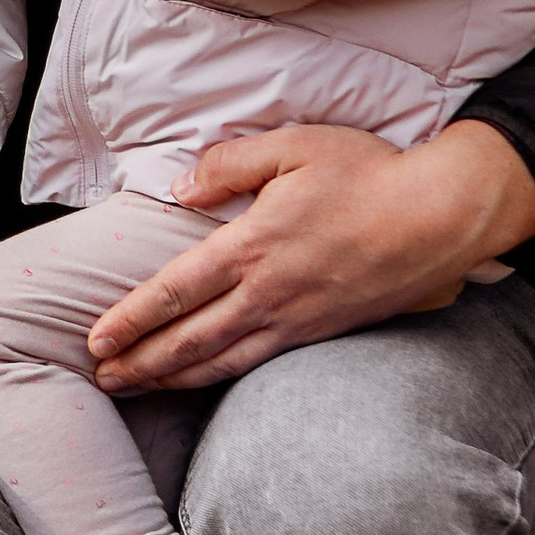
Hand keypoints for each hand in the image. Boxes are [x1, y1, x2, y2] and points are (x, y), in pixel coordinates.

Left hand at [86, 117, 534, 391]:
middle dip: (139, 363)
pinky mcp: (319, 333)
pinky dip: (218, 378)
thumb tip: (183, 188)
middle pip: (187, 340)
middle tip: (99, 378)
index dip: (131, 319)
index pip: (174, 291)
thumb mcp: (295, 146)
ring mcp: (294, 319)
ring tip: (134, 388)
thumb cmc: (367, 173)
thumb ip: (230, 163)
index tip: (96, 339)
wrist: (438, 218)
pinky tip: (199, 381)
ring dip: (170, 379)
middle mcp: (266, 292)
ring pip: (220, 362)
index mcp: (251, 244)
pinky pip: (257, 364)